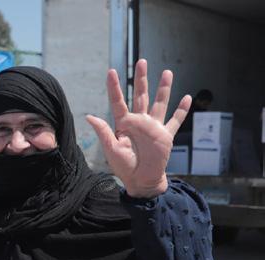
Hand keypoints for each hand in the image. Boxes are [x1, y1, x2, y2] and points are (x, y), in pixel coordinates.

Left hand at [86, 59, 191, 197]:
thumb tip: (89, 116)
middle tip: (141, 61)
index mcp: (123, 124)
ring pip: (159, 103)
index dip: (115, 87)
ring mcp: (153, 127)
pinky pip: (175, 121)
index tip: (111, 72)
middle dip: (141, 79)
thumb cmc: (124, 167)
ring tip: (166, 72)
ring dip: (163, 88)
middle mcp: (139, 122)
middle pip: (141, 96)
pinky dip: (182, 110)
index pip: (118, 102)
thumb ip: (103, 132)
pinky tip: (187, 97)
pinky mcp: (166, 136)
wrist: (141, 181)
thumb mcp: (111, 149)